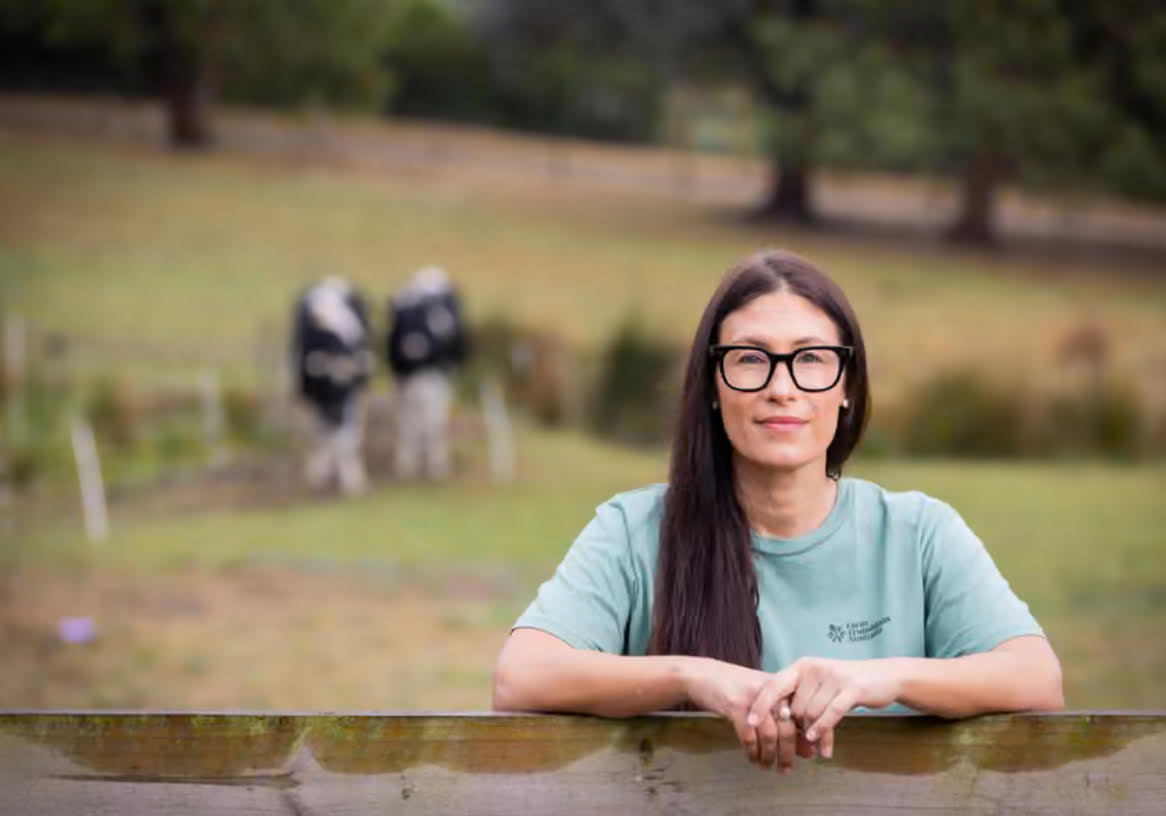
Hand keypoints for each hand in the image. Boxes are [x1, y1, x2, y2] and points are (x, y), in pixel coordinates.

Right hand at [681, 658, 806, 770]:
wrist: (702, 675)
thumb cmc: (736, 689)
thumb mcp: (763, 701)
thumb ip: (785, 722)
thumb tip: (809, 751)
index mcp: (782, 686)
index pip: (802, 716)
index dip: (807, 738)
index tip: (808, 755)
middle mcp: (771, 690)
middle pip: (788, 727)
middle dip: (788, 753)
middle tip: (785, 770)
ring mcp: (753, 697)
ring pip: (770, 734)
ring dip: (769, 756)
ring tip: (766, 766)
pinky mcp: (735, 705)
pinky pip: (749, 736)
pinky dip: (752, 751)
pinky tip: (751, 758)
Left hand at [748, 657, 901, 760]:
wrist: (882, 677)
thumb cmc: (844, 685)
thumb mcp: (817, 686)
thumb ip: (799, 699)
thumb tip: (777, 720)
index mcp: (801, 666)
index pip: (774, 685)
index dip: (761, 704)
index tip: (750, 723)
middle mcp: (813, 668)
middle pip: (794, 707)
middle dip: (798, 726)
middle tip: (805, 737)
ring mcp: (832, 677)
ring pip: (811, 714)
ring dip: (812, 733)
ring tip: (816, 744)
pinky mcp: (851, 688)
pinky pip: (829, 715)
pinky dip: (823, 732)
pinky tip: (823, 749)